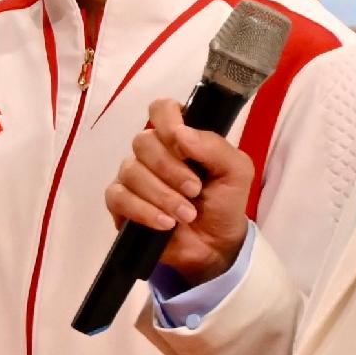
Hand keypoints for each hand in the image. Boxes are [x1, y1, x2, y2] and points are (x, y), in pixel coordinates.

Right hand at [107, 99, 256, 287]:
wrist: (215, 245)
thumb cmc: (225, 203)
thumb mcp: (236, 171)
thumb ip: (214, 147)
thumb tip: (180, 133)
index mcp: (179, 138)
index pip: (161, 110)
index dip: (167, 120)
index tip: (181, 141)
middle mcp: (151, 153)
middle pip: (143, 142)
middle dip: (171, 169)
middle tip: (195, 190)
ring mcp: (132, 177)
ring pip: (132, 171)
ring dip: (163, 195)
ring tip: (186, 215)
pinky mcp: (119, 204)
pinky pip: (119, 198)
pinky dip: (144, 211)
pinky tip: (165, 223)